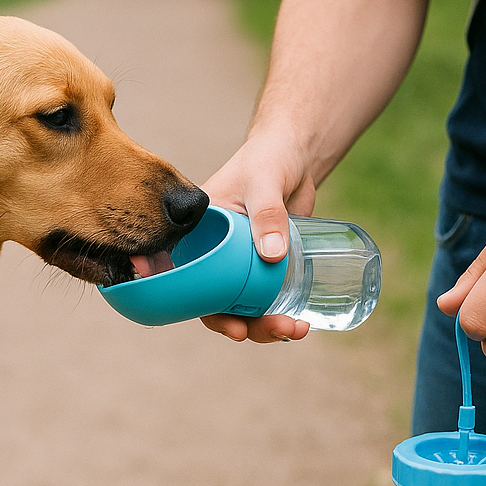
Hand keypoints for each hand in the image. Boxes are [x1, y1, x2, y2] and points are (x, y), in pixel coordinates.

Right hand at [199, 131, 312, 342]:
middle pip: (215, 301)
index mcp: (196, 234)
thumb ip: (268, 213)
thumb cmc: (269, 158)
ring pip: (242, 306)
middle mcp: (212, 253)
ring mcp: (238, 264)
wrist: (296, 155)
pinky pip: (265, 299)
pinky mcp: (263, 267)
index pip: (184, 276)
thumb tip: (272, 255)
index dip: (194, 306)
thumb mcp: (264, 182)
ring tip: (294, 329)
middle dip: (240, 324)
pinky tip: (300, 324)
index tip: (222, 324)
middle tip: (269, 330)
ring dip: (263, 326)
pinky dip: (278, 315)